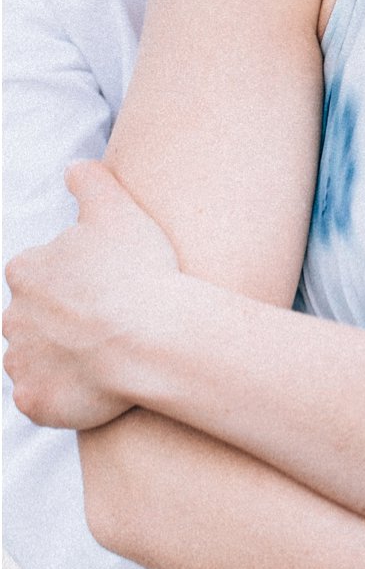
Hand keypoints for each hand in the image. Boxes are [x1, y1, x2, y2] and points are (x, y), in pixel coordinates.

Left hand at [4, 161, 180, 428]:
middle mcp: (12, 316)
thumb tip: (74, 167)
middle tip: (108, 320)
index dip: (75, 279)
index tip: (106, 284)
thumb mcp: (117, 208)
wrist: (147, 336)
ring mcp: (21, 362)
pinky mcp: (34, 400)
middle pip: (34, 318)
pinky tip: (96, 386)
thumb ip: (91, 181)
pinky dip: (63, 394)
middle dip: (63, 320)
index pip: (39, 274)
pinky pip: (42, 398)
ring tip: (107, 354)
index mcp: (25, 271)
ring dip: (62, 357)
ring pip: (35, 358)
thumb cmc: (136, 269)